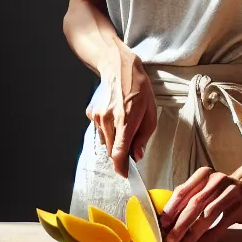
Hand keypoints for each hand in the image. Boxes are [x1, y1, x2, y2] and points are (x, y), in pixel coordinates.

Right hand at [86, 46, 155, 176]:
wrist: (118, 67)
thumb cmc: (138, 88)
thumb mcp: (150, 112)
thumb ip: (143, 136)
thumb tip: (136, 155)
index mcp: (125, 120)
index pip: (118, 152)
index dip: (121, 167)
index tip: (125, 174)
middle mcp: (108, 119)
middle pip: (112, 150)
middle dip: (122, 151)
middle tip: (132, 139)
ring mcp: (97, 116)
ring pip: (106, 141)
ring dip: (115, 138)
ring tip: (124, 120)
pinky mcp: (91, 113)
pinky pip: (101, 130)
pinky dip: (108, 128)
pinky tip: (115, 113)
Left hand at [163, 166, 241, 241]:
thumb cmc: (222, 190)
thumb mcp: (206, 187)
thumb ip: (190, 197)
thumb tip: (167, 221)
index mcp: (204, 175)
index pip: (183, 191)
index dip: (171, 208)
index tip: (163, 224)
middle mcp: (217, 181)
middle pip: (195, 204)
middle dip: (180, 225)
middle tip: (170, 241)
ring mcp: (230, 193)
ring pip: (208, 216)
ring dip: (192, 234)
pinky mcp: (241, 208)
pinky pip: (222, 224)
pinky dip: (210, 237)